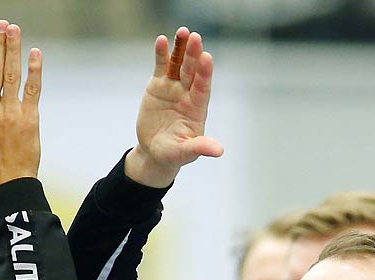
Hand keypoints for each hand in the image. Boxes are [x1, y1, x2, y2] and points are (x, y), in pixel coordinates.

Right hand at [125, 27, 223, 189]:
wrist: (155, 151)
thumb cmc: (174, 154)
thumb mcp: (185, 152)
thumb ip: (200, 147)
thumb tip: (219, 151)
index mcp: (197, 109)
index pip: (203, 88)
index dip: (205, 73)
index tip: (207, 58)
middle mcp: (188, 95)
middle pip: (192, 71)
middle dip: (194, 55)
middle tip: (196, 37)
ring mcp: (173, 88)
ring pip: (178, 65)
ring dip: (180, 49)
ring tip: (182, 31)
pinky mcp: (158, 86)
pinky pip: (161, 66)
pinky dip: (161, 54)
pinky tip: (162, 40)